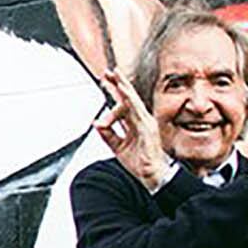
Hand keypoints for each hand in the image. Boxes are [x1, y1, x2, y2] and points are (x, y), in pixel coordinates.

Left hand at [94, 70, 170, 190]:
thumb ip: (108, 135)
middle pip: (129, 97)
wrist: (151, 176)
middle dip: (119, 83)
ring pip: (133, 101)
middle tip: (109, 70)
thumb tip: (96, 123)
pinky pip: (136, 111)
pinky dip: (129, 100)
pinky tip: (123, 92)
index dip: (116, 91)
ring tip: (116, 76)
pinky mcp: (147, 128)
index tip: (106, 80)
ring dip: (124, 88)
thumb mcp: (118, 147)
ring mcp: (146, 123)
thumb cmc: (140, 162)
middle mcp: (142, 120)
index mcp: (135, 123)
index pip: (124, 103)